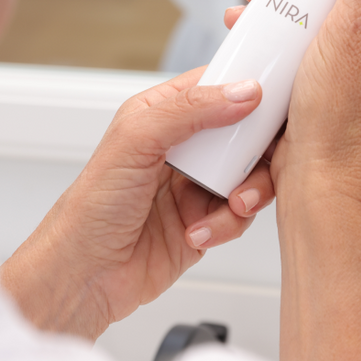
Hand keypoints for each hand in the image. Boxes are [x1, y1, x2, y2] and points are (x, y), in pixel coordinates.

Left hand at [0, 71, 276, 339]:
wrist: (84, 274)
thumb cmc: (91, 207)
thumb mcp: (136, 140)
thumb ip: (190, 110)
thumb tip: (242, 92)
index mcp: (162, 114)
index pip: (217, 86)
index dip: (249, 87)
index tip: (276, 96)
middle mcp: (181, 147)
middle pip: (245, 133)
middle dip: (258, 149)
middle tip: (259, 160)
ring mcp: (195, 186)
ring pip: (250, 176)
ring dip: (248, 191)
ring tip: (233, 203)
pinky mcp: (205, 222)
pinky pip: (240, 216)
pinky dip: (227, 224)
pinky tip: (198, 232)